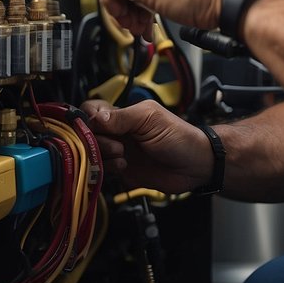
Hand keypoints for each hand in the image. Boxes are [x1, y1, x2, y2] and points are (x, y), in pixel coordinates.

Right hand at [81, 99, 214, 193]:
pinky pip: (102, 171)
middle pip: (88, 134)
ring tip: (122, 156)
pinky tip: (123, 166)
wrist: (195, 165)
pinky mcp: (122, 171)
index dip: (88, 119)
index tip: (94, 127)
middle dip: (96, 141)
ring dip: (103, 155)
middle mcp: (118, 133)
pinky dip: (108, 169)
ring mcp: (119, 152)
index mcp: (123, 115)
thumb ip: (121, 117)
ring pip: (92, 153)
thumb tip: (94, 118)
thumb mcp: (150, 119)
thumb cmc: (179, 136)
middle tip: (117, 146)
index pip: (91, 111)